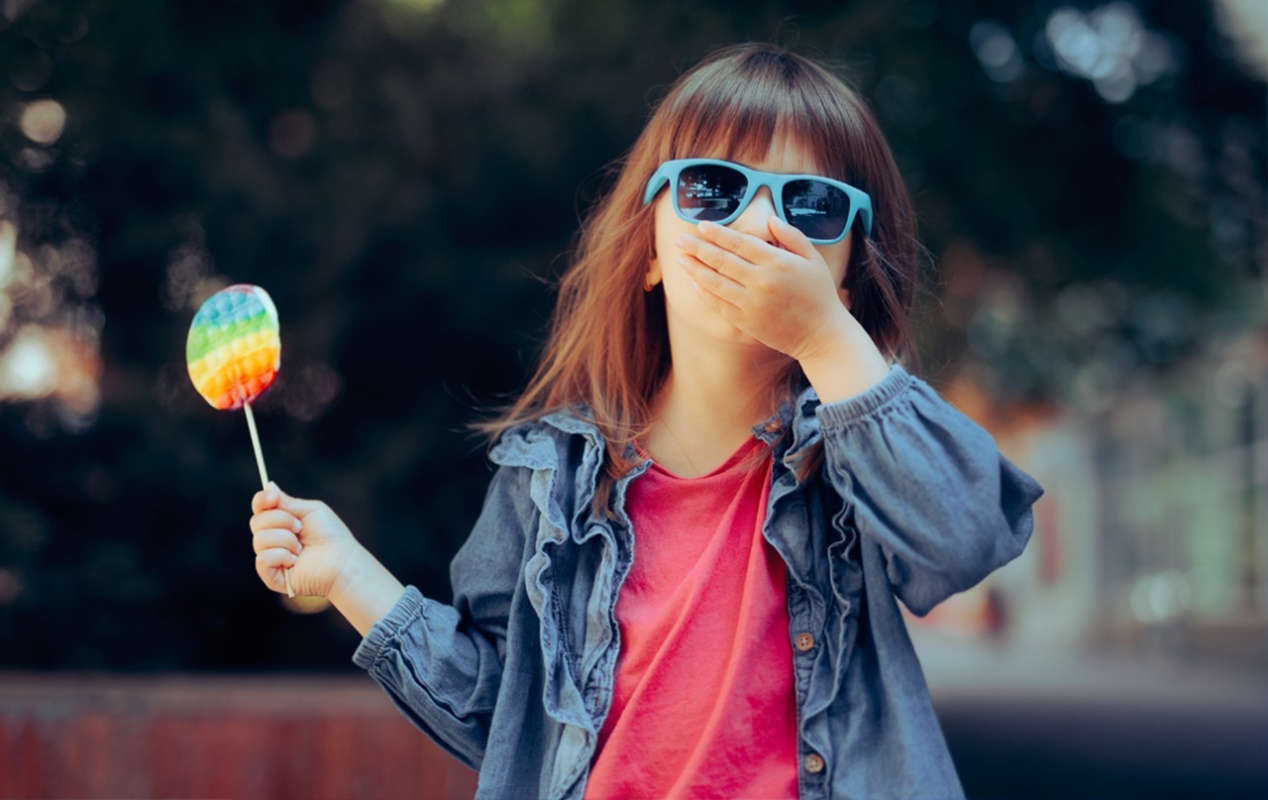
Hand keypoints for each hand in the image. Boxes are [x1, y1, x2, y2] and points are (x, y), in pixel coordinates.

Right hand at [250, 483, 361, 597]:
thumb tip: (268, 486)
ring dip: (286, 540)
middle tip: (300, 527)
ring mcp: (271, 559)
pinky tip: (295, 561)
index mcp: (280, 523)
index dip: (262, 500)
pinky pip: (262, 559)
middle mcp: (273, 540)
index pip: (259, 508)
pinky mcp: (272, 577)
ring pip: (259, 540)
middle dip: (281, 520)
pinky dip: (281, 556)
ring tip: (301, 548)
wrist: (342, 560)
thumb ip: (286, 501)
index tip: (274, 498)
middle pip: (256, 522)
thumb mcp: (310, 510)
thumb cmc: (330, 534)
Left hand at [675, 217, 854, 361]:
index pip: (741, 242)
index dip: (718, 233)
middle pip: (722, 261)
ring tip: (680, 259)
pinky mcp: (747, 322)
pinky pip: (719, 305)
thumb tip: (770, 219)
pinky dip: (704, 293)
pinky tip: (694, 282)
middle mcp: (762, 282)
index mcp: (778, 262)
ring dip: (695, 269)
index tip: (701, 225)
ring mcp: (753, 304)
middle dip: (698, 248)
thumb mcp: (814, 259)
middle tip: (680, 239)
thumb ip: (792, 236)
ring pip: (716, 283)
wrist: (823, 335)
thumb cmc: (820, 294)